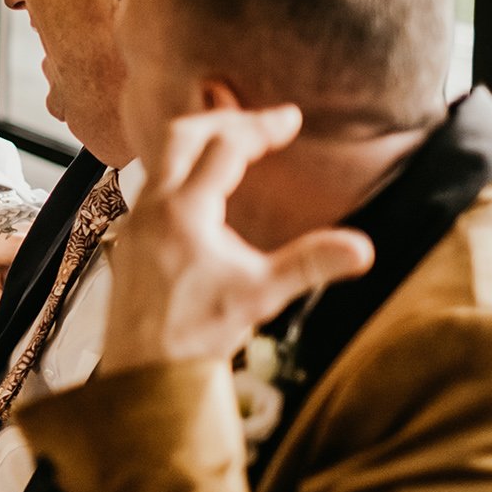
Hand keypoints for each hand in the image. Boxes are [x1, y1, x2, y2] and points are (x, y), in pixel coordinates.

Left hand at [102, 106, 374, 373]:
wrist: (143, 372)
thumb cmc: (196, 336)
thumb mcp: (261, 296)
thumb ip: (311, 263)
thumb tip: (362, 248)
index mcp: (185, 211)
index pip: (225, 146)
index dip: (261, 127)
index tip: (290, 119)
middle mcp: (153, 207)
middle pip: (181, 133)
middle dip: (223, 119)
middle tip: (260, 122)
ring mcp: (135, 221)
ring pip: (159, 158)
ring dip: (195, 142)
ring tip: (230, 141)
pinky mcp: (129, 239)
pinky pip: (151, 185)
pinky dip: (178, 171)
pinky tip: (200, 190)